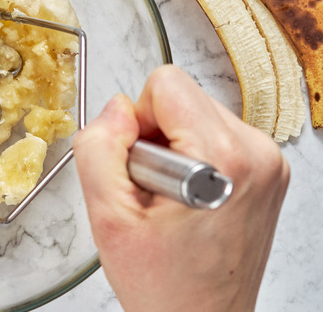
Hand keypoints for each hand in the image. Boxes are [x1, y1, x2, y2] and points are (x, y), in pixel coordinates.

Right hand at [73, 65, 288, 311]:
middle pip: (182, 97)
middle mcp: (258, 153)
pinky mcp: (267, 170)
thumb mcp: (107, 216)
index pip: (166, 83)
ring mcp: (269, 162)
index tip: (139, 168)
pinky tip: (186, 201)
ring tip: (169, 200)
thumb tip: (116, 108)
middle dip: (154, 137)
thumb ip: (99, 147)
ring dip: (171, 148)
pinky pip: (213, 134)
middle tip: (152, 191)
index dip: (136, 123)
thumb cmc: (165, 284)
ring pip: (195, 114)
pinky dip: (191, 158)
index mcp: (224, 157)